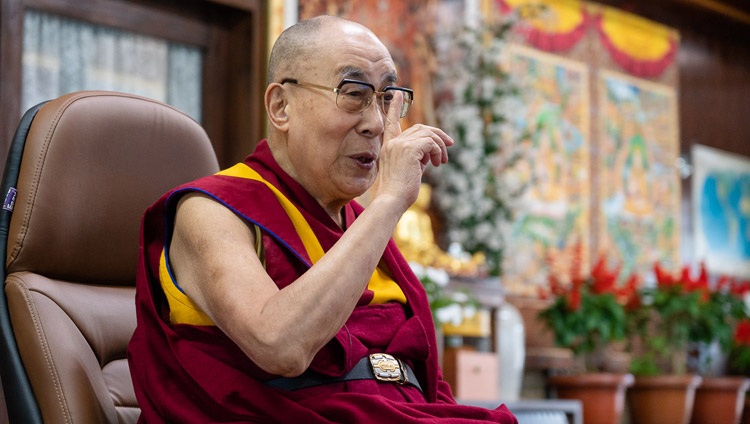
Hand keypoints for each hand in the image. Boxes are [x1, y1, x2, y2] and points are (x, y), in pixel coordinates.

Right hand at [374, 92, 453, 209]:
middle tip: (449, 146)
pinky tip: (438, 163)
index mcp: (389, 147)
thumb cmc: (400, 191)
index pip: (391, 122)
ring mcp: (400, 145)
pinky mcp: (409, 150)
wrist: (392, 200)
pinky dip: (438, 151)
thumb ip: (418, 157)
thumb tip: (433, 152)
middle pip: (420, 128)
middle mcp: (393, 143)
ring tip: (442, 161)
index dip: (394, 107)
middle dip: (437, 135)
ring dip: (440, 147)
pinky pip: (431, 143)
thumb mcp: (409, 169)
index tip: (397, 93)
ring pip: (428, 135)